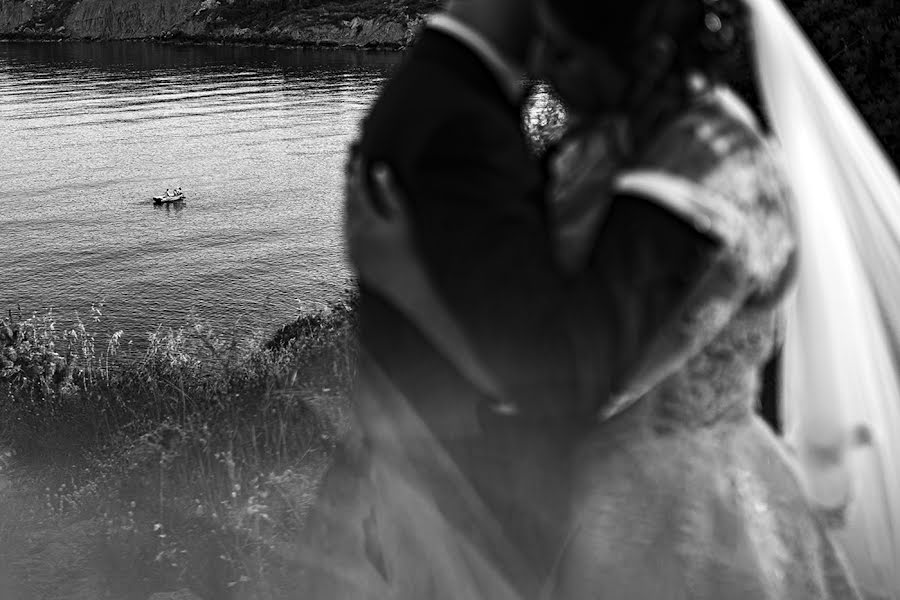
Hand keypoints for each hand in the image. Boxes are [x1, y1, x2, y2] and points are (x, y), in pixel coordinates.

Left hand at [344, 157, 419, 294]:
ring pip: (345, 218)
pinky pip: (347, 234)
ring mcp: (350, 246)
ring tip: (351, 185)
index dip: (357, 171)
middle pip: (347, 201)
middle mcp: (352, 232)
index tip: (359, 156)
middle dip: (349, 182)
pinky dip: (350, 221)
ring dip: (348, 200)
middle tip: (350, 165)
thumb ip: (390, 192)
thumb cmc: (410, 250)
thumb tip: (380, 168)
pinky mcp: (350, 258)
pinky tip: (356, 215)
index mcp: (365, 220)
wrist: (405, 285)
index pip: (357, 188)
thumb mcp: (404, 219)